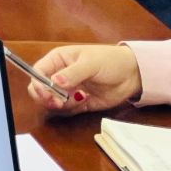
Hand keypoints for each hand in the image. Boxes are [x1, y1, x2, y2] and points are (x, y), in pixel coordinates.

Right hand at [25, 44, 139, 113]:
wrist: (132, 75)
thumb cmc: (110, 60)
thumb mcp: (90, 63)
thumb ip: (72, 73)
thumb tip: (54, 82)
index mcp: (58, 60)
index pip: (38, 72)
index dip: (38, 84)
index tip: (46, 94)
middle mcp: (59, 75)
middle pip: (41, 90)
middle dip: (47, 98)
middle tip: (60, 102)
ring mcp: (69, 90)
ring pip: (53, 102)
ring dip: (65, 104)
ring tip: (82, 97)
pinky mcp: (78, 103)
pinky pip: (68, 111)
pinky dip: (74, 109)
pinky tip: (87, 100)